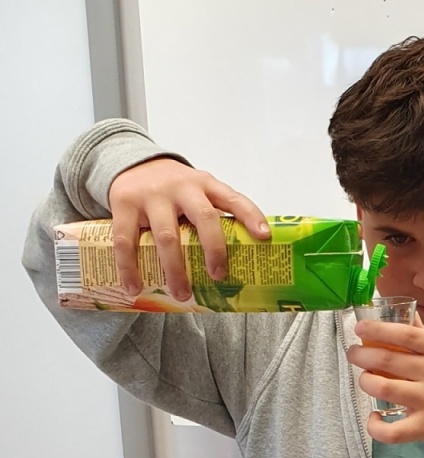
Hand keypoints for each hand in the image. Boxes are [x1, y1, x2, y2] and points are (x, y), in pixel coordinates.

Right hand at [108, 158, 269, 301]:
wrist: (131, 163)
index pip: (233, 198)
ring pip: (167, 236)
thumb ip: (213, 215)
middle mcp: (182, 187)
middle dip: (214, 250)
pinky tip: (133, 287)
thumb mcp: (197, 191)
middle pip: (204, 218)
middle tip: (218, 276)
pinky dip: (129, 268)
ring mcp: (152, 195)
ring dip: (175, 270)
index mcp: (205, 185)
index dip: (251, 215)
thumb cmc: (172, 188)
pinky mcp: (125, 204)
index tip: (264, 236)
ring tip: (181, 294)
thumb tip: (238, 261)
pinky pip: (126, 241)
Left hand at [347, 318, 423, 443]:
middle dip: (362, 355)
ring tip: (365, 379)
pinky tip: (373, 418)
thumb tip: (407, 315)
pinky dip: (375, 426)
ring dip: (366, 382)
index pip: (406, 335)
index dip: (378, 330)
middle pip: (388, 360)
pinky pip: (392, 431)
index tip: (360, 329)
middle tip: (354, 354)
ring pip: (384, 389)